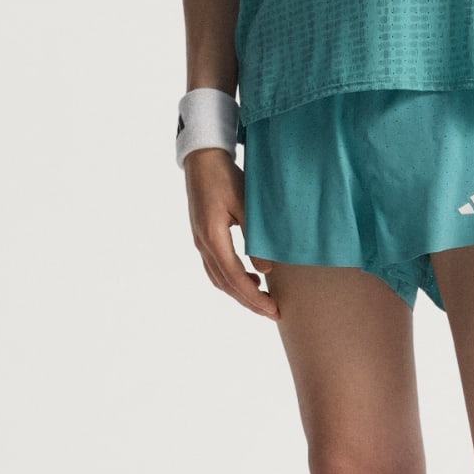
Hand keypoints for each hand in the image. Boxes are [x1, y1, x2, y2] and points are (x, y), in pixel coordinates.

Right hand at [184, 148, 280, 318]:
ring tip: (263, 301)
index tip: (273, 309)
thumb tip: (266, 270)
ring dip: (240, 293)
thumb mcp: (246, 203)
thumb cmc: (226, 177)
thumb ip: (256, 237)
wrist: (202, 159)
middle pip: (225, 285)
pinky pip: (215, 268)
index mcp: (213, 238)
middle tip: (273, 313)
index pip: (234, 278)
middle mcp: (203, 245)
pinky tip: (249, 278)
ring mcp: (200, 242)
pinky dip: (231, 280)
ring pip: (219, 279)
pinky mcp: (203, 237)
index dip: (254, 297)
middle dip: (249, 302)